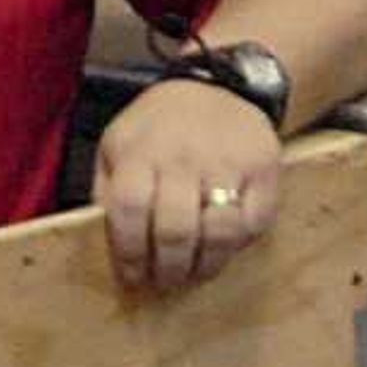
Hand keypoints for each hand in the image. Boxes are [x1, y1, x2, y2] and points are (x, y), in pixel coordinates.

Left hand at [93, 79, 283, 289]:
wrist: (221, 86)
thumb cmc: (162, 126)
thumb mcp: (120, 143)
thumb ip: (108, 187)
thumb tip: (102, 237)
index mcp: (140, 150)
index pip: (129, 210)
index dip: (130, 251)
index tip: (133, 276)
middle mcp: (183, 155)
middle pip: (175, 230)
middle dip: (169, 268)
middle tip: (166, 281)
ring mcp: (226, 162)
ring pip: (219, 233)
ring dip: (206, 265)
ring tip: (196, 272)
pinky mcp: (263, 170)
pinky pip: (253, 224)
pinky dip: (239, 243)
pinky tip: (225, 244)